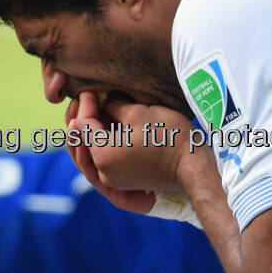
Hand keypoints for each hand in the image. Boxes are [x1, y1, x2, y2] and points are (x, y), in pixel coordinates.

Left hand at [67, 92, 194, 213]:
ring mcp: (112, 181)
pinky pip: (100, 163)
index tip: (90, 91)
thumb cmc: (169, 137)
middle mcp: (103, 173)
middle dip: (78, 121)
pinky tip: (99, 132)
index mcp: (103, 156)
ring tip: (86, 115)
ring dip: (85, 136)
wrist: (192, 165)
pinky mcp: (122, 182)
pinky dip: (96, 147)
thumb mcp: (138, 113)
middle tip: (81, 102)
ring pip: (88, 156)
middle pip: (80, 144)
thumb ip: (113, 106)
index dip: (85, 105)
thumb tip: (102, 102)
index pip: (84, 126)